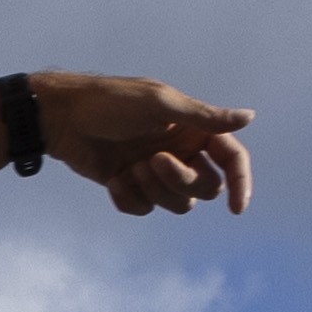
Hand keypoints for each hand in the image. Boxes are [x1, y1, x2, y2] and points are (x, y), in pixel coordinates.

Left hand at [14, 68, 251, 218]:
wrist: (62, 118)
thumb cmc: (110, 103)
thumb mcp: (159, 104)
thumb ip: (204, 116)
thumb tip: (249, 117)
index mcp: (192, 129)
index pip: (230, 158)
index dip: (240, 182)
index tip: (236, 208)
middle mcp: (180, 151)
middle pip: (205, 187)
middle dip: (181, 181)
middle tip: (153, 160)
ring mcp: (155, 171)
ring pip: (178, 204)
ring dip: (154, 190)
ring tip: (130, 169)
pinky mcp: (132, 186)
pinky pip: (144, 208)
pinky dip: (129, 198)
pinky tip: (113, 180)